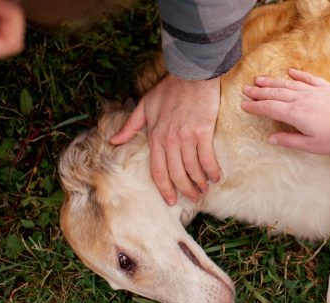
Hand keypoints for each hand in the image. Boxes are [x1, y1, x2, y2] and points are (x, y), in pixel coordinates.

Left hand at [110, 74, 220, 204]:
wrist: (191, 73)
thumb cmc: (169, 88)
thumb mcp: (145, 105)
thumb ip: (130, 126)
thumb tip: (113, 141)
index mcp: (155, 136)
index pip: (158, 170)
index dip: (165, 188)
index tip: (171, 200)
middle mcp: (169, 140)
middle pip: (176, 174)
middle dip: (185, 190)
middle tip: (193, 198)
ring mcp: (186, 137)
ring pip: (192, 169)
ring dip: (199, 183)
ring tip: (204, 189)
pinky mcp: (202, 132)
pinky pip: (207, 158)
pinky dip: (211, 170)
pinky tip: (216, 177)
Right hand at [241, 68, 329, 153]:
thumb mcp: (312, 146)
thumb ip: (290, 141)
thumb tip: (271, 138)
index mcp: (296, 115)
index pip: (270, 108)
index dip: (255, 107)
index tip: (243, 105)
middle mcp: (302, 100)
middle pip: (275, 94)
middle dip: (259, 92)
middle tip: (246, 89)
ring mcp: (314, 91)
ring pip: (288, 84)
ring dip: (272, 82)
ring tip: (259, 79)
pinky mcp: (327, 88)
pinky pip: (308, 79)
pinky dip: (297, 75)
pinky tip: (290, 72)